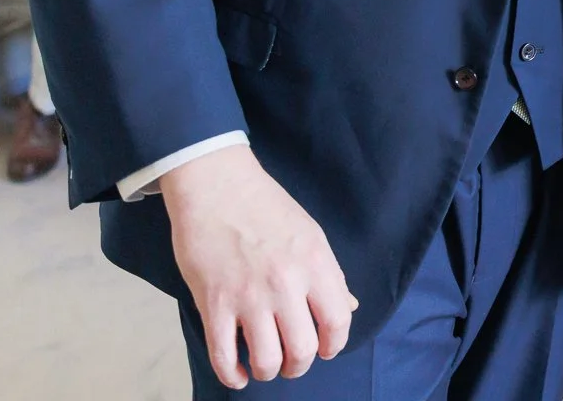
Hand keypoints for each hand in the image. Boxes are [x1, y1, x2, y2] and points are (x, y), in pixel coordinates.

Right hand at [161, 146, 356, 387]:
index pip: (338, 321)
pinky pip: (224, 356)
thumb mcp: (311, 235)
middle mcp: (287, 284)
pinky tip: (237, 373)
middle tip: (293, 361)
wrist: (217, 186)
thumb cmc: (266, 207)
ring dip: (268, 371)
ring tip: (266, 364)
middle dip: (299, 365)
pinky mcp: (214, 304)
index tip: (326, 349)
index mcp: (316, 264)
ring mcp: (249, 297)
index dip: (334, 344)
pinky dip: (231, 375)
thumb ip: (330, 275)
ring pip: (267, 360)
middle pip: (303, 349)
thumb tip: (348, 308)